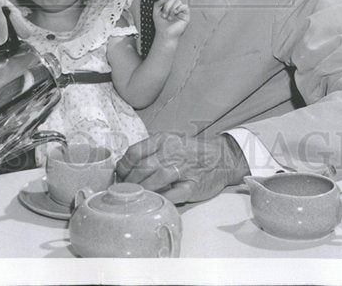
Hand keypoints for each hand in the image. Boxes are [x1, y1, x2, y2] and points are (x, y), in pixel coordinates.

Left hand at [115, 132, 249, 203]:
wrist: (222, 158)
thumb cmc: (191, 151)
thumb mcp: (170, 141)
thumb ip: (150, 150)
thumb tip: (124, 165)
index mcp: (163, 139)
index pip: (134, 153)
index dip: (122, 167)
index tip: (119, 176)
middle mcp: (172, 152)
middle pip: (141, 169)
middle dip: (129, 182)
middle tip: (124, 190)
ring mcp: (182, 169)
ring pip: (154, 182)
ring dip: (142, 191)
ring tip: (136, 197)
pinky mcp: (192, 186)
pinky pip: (171, 195)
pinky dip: (159, 199)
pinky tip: (153, 202)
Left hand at [152, 0, 188, 40]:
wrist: (165, 35)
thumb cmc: (161, 25)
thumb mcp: (155, 12)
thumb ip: (157, 3)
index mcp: (168, 6)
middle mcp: (175, 8)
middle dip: (166, 6)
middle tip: (163, 15)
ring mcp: (181, 11)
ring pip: (178, 2)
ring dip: (171, 9)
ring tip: (168, 18)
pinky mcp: (186, 15)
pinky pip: (185, 6)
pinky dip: (179, 8)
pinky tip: (175, 13)